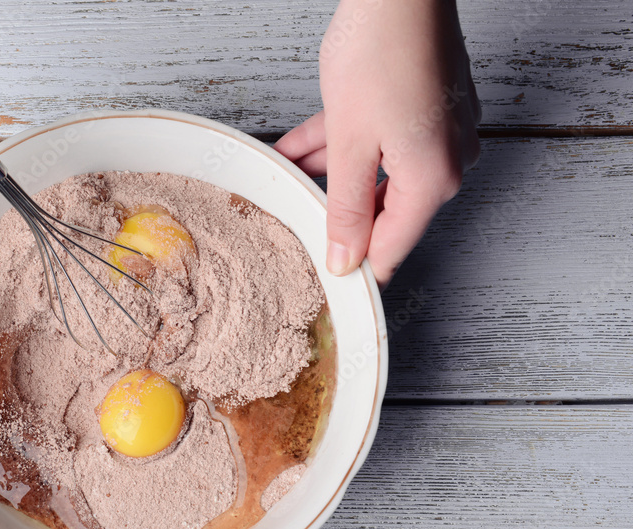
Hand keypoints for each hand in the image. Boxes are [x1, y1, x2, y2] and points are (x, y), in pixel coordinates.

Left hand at [274, 0, 480, 286]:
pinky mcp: (426, 110)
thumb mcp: (350, 144)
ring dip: (327, 175)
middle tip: (292, 216)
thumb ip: (347, 209)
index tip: (319, 275)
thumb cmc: (382, 51)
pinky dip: (340, 147)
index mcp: (434, 181)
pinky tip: (296, 149)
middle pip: (383, 211)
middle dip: (332, 212)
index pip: (390, 249)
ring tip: (283, 173)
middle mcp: (447, 162)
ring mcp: (440, 134)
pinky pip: (378, 143)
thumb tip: (345, 259)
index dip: (351, 265)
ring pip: (375, 173)